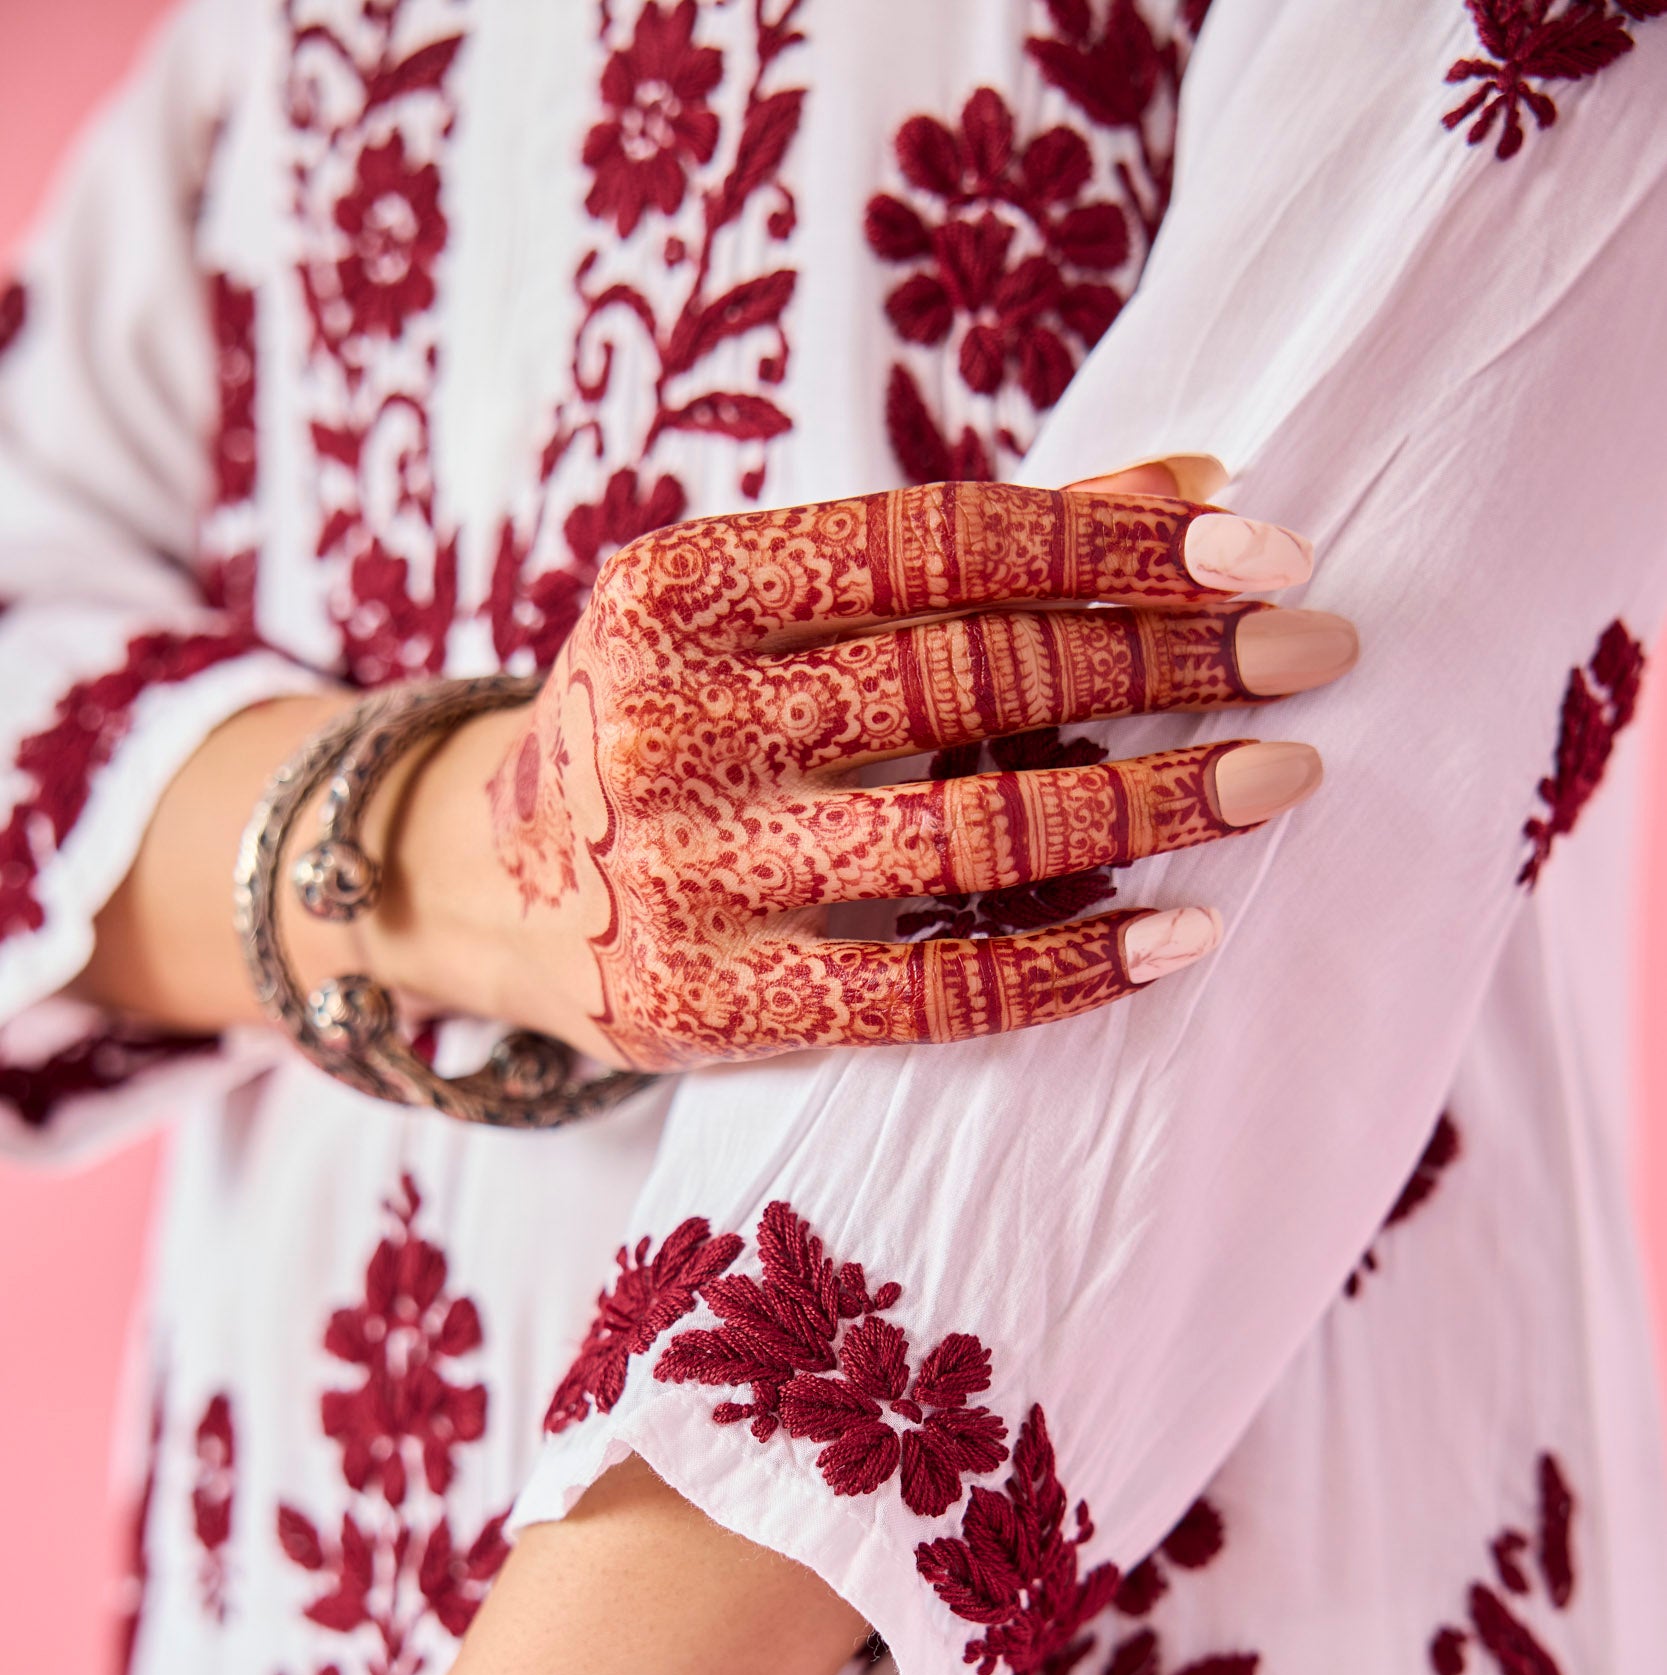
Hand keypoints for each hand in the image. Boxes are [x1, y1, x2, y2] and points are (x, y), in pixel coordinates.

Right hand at [374, 464, 1352, 1069]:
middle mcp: (669, 722)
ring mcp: (686, 874)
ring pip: (964, 834)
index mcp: (679, 587)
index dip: (1113, 540)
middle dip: (1167, 661)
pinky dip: (1067, 970)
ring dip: (1149, 802)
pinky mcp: (714, 1006)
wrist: (484, 885)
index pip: (935, 543)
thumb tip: (1199, 486)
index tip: (1261, 548)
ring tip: (1279, 778)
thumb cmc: (666, 720)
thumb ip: (952, 556)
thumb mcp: (761, 607)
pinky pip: (928, 995)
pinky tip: (1181, 937)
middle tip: (1311, 656)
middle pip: (969, 679)